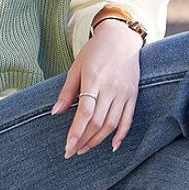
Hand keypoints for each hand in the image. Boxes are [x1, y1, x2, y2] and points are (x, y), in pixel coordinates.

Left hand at [52, 19, 141, 157]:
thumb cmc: (94, 51)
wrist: (121, 38)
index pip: (85, 112)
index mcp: (93, 79)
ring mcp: (124, 92)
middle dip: (84, 140)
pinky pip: (128, 119)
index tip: (68, 147)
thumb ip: (67, 91)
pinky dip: (121, 135)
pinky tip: (112, 146)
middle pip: (98, 121)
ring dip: (98, 140)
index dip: (76, 132)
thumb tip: (55, 113)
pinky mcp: (133, 94)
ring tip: (85, 148)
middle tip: (72, 152)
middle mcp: (110, 88)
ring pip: (112, 123)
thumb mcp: (76, 67)